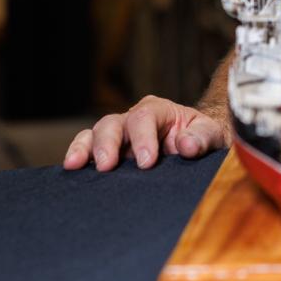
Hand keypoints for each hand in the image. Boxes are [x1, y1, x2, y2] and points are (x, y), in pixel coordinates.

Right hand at [63, 95, 227, 171]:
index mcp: (158, 110)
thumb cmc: (201, 138)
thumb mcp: (210, 135)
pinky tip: (70, 170)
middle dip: (108, 143)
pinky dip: (77, 156)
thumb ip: (201, 138)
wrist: (196, 146)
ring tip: (75, 165)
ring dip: (85, 148)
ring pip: (95, 133)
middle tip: (108, 166)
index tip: (147, 163)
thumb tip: (186, 145)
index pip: (145, 117)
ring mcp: (118, 136)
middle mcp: (133, 119)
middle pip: (113, 123)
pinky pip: (87, 149)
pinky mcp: (108, 152)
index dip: (143, 138)